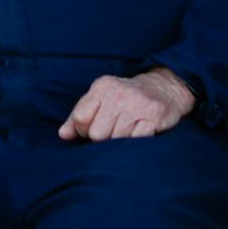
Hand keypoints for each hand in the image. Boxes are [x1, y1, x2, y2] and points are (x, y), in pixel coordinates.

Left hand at [57, 68, 194, 141]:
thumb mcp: (99, 98)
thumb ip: (78, 116)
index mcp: (102, 88)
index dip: (82, 130)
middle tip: (110, 131)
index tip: (90, 130)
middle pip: (97, 134)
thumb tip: (63, 135)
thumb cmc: (124, 97)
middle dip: (101, 138)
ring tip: (125, 130)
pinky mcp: (154, 117)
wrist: (164, 88)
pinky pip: (136, 141)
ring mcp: (137, 106)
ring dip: (119, 141)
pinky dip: (135, 141)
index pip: (80, 118)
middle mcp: (118, 95)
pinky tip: (137, 131)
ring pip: (116, 140)